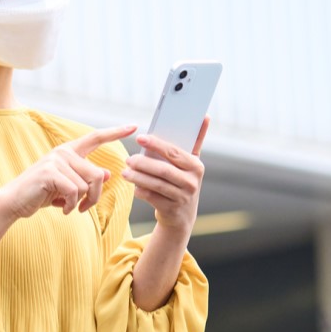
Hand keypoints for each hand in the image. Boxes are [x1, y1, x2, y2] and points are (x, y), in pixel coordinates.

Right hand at [0, 125, 136, 218]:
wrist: (14, 201)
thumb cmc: (41, 193)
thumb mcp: (66, 185)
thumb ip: (85, 178)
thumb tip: (108, 174)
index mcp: (68, 151)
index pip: (95, 138)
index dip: (115, 132)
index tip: (134, 126)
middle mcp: (63, 152)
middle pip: (97, 174)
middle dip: (94, 196)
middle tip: (83, 208)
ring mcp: (56, 160)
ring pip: (86, 185)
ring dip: (80, 202)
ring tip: (67, 206)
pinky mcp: (50, 173)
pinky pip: (74, 192)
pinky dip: (70, 205)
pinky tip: (61, 209)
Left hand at [122, 116, 209, 231]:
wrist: (182, 216)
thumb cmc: (183, 181)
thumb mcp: (191, 163)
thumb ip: (195, 140)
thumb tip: (204, 116)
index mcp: (196, 166)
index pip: (174, 152)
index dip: (156, 144)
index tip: (140, 137)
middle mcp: (192, 182)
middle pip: (163, 169)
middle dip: (143, 163)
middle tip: (129, 159)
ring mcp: (182, 197)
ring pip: (156, 184)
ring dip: (137, 177)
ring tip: (125, 172)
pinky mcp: (171, 209)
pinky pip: (151, 197)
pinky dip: (140, 191)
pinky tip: (134, 186)